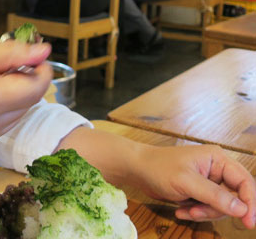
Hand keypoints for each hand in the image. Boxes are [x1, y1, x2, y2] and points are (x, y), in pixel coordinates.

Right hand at [0, 41, 51, 146]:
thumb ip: (10, 53)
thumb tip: (44, 51)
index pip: (37, 87)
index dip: (41, 68)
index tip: (30, 54)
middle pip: (32, 99)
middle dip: (26, 78)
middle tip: (1, 63)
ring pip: (24, 109)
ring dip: (17, 91)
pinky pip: (10, 119)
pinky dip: (6, 104)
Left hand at [133, 144, 255, 228]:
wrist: (137, 169)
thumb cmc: (158, 168)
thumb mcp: (186, 182)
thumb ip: (214, 195)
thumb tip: (242, 209)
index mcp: (218, 159)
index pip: (245, 182)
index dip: (250, 203)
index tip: (248, 223)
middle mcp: (217, 169)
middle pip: (235, 198)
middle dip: (216, 209)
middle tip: (196, 213)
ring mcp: (209, 181)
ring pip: (221, 206)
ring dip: (203, 213)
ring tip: (184, 210)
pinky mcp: (200, 192)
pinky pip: (208, 208)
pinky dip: (196, 212)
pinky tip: (180, 210)